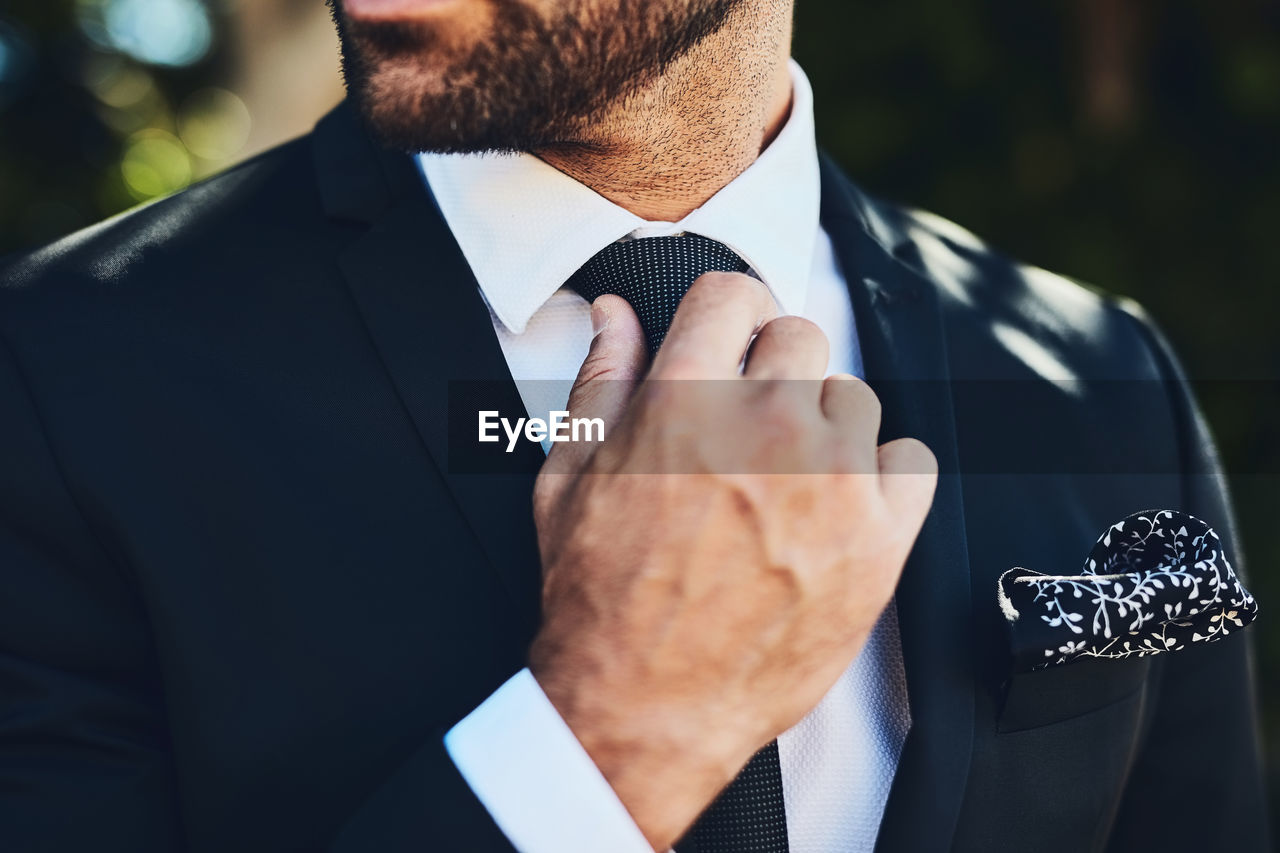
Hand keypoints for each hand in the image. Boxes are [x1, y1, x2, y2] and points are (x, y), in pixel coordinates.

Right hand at [529, 273, 936, 849]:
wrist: (646, 703)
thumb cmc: (603, 598)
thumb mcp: (570, 478)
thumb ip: (603, 381)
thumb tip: (617, 315)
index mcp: (684, 402)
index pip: (734, 294)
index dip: (729, 315)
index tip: (734, 341)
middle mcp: (764, 427)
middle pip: (801, 336)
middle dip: (772, 371)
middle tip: (750, 429)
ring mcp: (831, 479)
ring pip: (855, 397)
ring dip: (824, 427)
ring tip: (787, 484)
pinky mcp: (880, 535)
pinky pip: (911, 459)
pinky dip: (882, 475)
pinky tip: (839, 507)